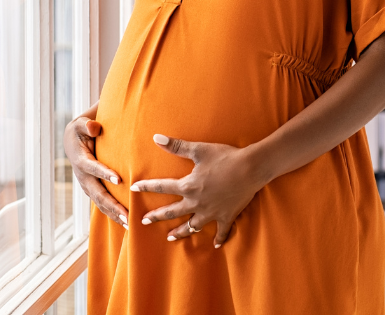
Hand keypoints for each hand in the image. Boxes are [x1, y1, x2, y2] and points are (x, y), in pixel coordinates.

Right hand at [63, 116, 128, 228]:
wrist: (73, 142)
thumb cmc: (82, 130)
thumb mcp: (81, 124)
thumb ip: (87, 125)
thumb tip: (94, 127)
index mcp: (81, 160)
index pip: (93, 168)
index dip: (104, 173)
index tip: (119, 179)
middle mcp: (83, 177)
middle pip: (98, 193)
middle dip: (112, 205)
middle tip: (127, 215)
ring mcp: (87, 186)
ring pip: (100, 203)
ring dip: (114, 214)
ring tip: (129, 224)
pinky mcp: (92, 190)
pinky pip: (102, 204)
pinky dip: (112, 214)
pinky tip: (126, 223)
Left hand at [130, 134, 264, 247]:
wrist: (251, 168)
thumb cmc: (225, 157)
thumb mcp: (199, 149)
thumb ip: (177, 146)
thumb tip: (156, 138)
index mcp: (188, 186)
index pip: (162, 187)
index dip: (146, 187)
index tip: (133, 188)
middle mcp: (196, 203)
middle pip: (172, 212)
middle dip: (157, 217)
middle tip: (144, 222)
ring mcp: (211, 212)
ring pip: (192, 226)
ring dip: (181, 233)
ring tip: (171, 238)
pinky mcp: (227, 216)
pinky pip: (222, 231)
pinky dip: (219, 239)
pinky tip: (216, 246)